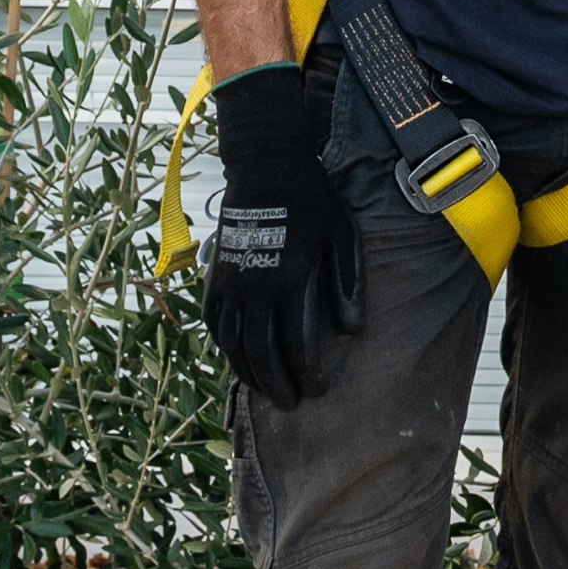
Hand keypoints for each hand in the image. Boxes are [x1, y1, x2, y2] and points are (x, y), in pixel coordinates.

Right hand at [200, 64, 364, 400]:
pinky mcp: (216, 273)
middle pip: (260, 352)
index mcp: (290, 279)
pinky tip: (235, 357)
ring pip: (232, 342)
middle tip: (292, 404)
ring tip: (264, 391)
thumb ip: (347, 282)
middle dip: (276, 384)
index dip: (307, 372)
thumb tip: (354, 330)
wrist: (266, 163)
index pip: (296, 343)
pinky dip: (222, 344)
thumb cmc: (313, 197)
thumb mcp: (342, 233)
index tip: (318, 388)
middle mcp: (255, 287)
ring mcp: (230, 281)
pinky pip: (213, 319)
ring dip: (248, 371)